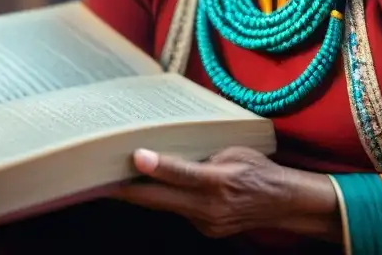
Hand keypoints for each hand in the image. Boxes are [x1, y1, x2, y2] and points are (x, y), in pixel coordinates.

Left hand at [111, 146, 287, 238]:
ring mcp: (207, 223)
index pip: (182, 174)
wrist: (281, 203)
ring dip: (143, 194)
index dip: (157, 166)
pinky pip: (178, 212)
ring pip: (166, 207)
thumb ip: (202, 153)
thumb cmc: (257, 169)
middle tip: (100, 176)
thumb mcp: (234, 150)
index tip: (135, 156)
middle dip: (129, 189)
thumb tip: (168, 150)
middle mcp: (211, 206)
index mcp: (219, 181)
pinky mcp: (206, 230)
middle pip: (162, 198)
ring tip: (117, 179)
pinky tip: (153, 188)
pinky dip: (165, 200)